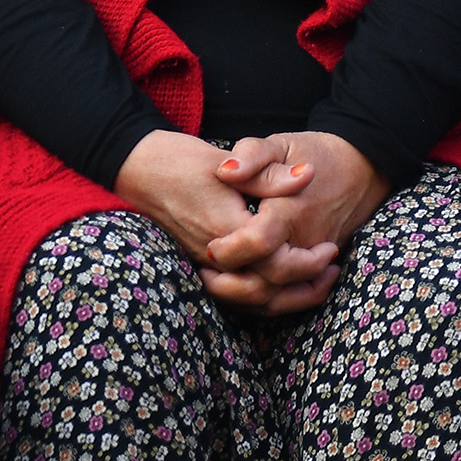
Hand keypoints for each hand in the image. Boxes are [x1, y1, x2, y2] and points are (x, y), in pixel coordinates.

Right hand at [114, 129, 336, 312]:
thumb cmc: (175, 160)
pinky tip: (276, 282)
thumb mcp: (224, 163)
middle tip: (330, 267)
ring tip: (312, 283)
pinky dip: (259, 294)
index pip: (276, 265)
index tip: (329, 248)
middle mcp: (213, 254)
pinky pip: (233, 291)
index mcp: (225, 230)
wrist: (131, 165)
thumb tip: (308, 175)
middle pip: (265, 291)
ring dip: (284, 297)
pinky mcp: (196, 259)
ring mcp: (201, 260)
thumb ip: (268, 175)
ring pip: (248, 299)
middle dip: (304, 285)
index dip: (308, 262)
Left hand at [199, 130, 389, 313]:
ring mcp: (315, 258)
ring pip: (280, 297)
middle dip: (230, 282)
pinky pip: (293, 294)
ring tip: (215, 278)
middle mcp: (304, 241)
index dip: (229, 249)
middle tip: (205, 267)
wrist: (362, 168)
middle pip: (267, 280)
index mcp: (290, 211)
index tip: (208, 247)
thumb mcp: (280, 144)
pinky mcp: (319, 266)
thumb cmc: (315, 153)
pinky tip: (240, 282)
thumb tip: (226, 171)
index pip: (258, 243)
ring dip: (244, 296)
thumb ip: (252, 155)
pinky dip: (266, 298)